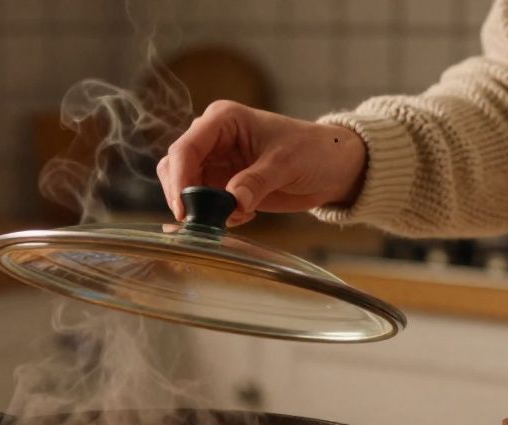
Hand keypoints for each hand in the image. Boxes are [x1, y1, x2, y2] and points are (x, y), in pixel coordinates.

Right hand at [156, 101, 367, 225]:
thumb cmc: (313, 151)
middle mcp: (213, 138)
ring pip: (184, 186)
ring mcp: (215, 161)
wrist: (332, 167)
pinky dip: (216, 215)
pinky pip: (202, 203)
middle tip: (202, 222)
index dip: (180, 179)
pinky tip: (244, 215)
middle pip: (176, 167)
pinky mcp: (222, 183)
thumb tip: (233, 202)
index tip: (185, 208)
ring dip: (200, 208)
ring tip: (233, 216)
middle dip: (185, 196)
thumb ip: (257, 181)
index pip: (186, 148)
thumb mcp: (287, 163)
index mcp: (223, 120)